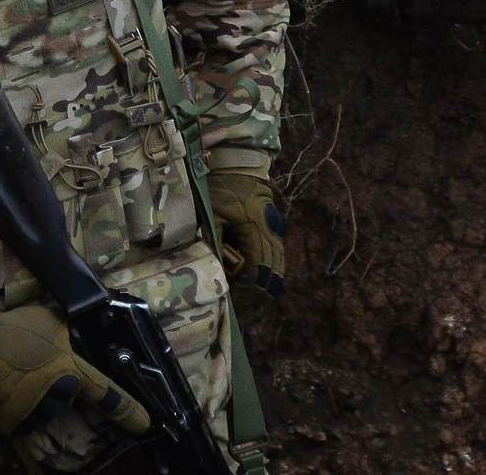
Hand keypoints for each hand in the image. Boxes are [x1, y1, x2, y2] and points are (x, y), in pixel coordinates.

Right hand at [0, 304, 150, 437]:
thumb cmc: (10, 333)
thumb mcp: (45, 318)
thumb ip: (66, 329)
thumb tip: (75, 329)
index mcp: (73, 371)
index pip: (108, 394)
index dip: (130, 411)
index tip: (145, 424)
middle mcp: (61, 396)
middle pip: (68, 394)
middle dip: (56, 383)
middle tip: (33, 363)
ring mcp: (39, 414)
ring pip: (46, 407)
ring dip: (36, 395)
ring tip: (15, 373)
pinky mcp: (17, 425)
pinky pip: (26, 416)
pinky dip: (19, 405)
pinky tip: (6, 387)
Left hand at [208, 171, 286, 324]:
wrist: (237, 166)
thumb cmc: (220, 187)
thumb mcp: (210, 211)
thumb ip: (212, 238)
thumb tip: (211, 270)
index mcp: (257, 230)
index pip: (259, 273)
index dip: (248, 295)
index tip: (236, 311)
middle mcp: (271, 236)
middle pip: (271, 279)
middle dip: (256, 301)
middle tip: (240, 320)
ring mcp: (274, 236)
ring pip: (275, 274)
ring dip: (261, 294)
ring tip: (245, 311)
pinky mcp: (271, 235)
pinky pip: (272, 264)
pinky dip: (262, 281)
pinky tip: (249, 292)